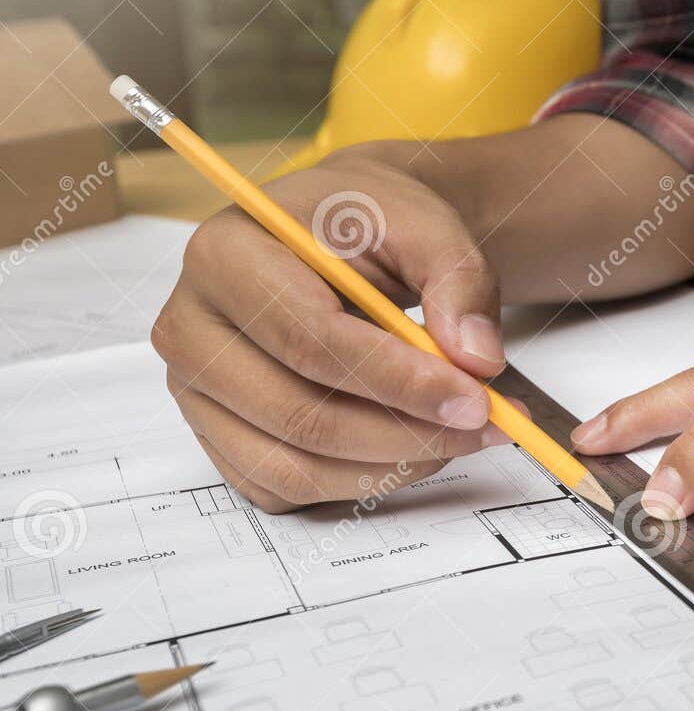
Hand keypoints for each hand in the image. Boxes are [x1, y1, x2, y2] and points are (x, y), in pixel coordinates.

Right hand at [153, 146, 510, 512]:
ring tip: (458, 434)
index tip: (475, 400)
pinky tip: (410, 445)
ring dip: (392, 466)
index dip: (400, 381)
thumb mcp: (424, 222)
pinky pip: (288, 487)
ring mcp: (196, 393)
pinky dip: (361, 481)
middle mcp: (191, 330)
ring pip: (295, 467)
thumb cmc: (364, 225)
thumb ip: (459, 280)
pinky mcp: (219, 438)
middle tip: (486, 425)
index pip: (310, 341)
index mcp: (223, 256)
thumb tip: (478, 360)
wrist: (329, 238)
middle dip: (407, 433)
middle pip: (300, 415)